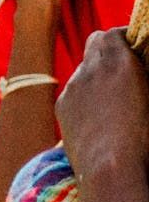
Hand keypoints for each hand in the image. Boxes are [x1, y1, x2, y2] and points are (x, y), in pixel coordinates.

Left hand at [57, 28, 148, 176]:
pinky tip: (98, 115)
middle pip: (96, 43)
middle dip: (110, 50)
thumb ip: (142, 75)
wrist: (108, 168)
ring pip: (84, 69)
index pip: (114, 34)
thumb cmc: (144, 137)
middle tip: (126, 66)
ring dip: (97, 74)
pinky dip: (85, 94)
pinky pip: (74, 91)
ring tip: (114, 97)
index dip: (125, 39)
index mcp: (118, 62)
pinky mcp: (61, 106)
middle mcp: (91, 68)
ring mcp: (72, 87)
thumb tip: (139, 73)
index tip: (137, 49)